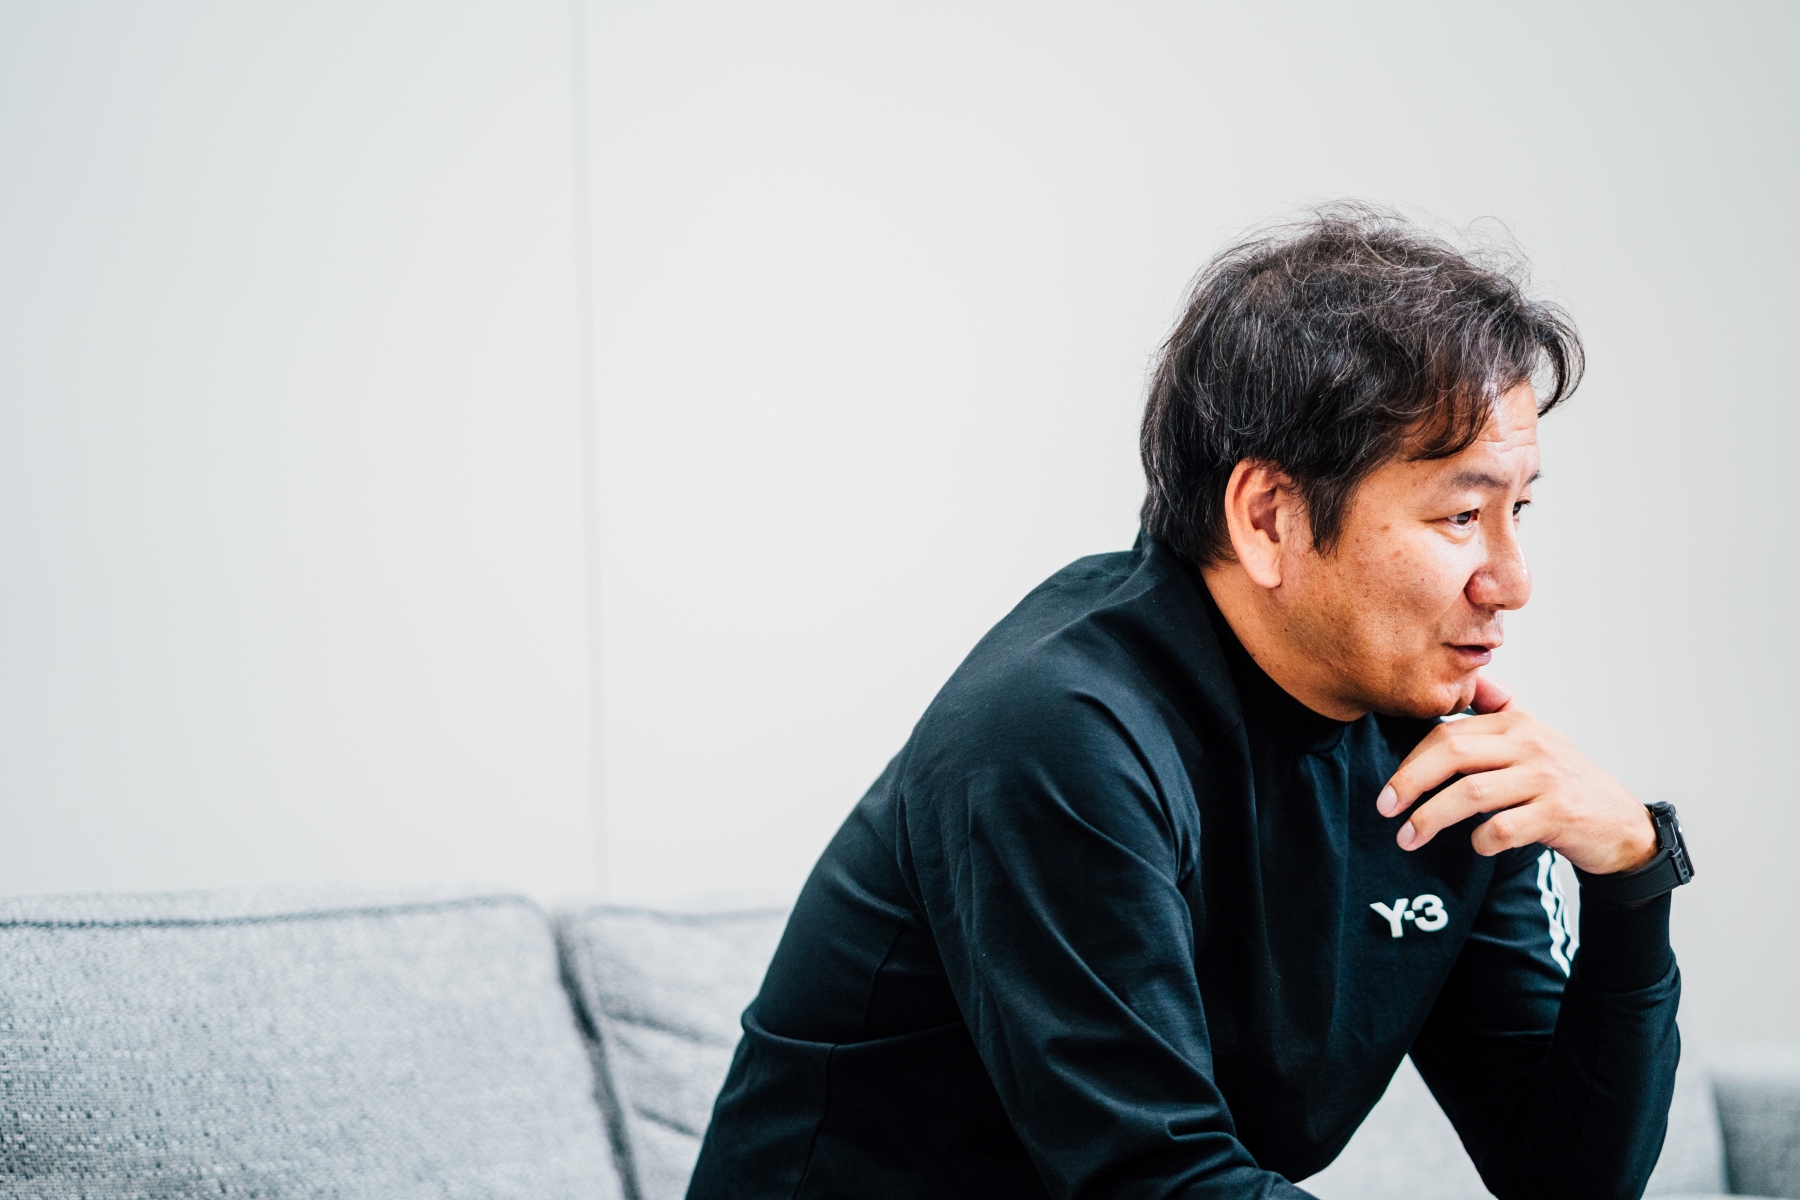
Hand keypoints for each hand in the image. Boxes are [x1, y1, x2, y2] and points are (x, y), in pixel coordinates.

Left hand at [1376, 676, 1657, 874]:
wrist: (1621, 825)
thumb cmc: (1565, 783)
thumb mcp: (1536, 738)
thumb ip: (1500, 709)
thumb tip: (1468, 679)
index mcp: (1516, 724)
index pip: (1447, 733)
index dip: (1410, 761)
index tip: (1388, 789)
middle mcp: (1530, 744)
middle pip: (1452, 755)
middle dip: (1409, 782)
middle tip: (1386, 809)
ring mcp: (1545, 779)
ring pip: (1470, 794)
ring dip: (1431, 818)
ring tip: (1408, 838)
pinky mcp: (1559, 813)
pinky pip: (1503, 828)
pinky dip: (1480, 840)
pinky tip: (1475, 846)